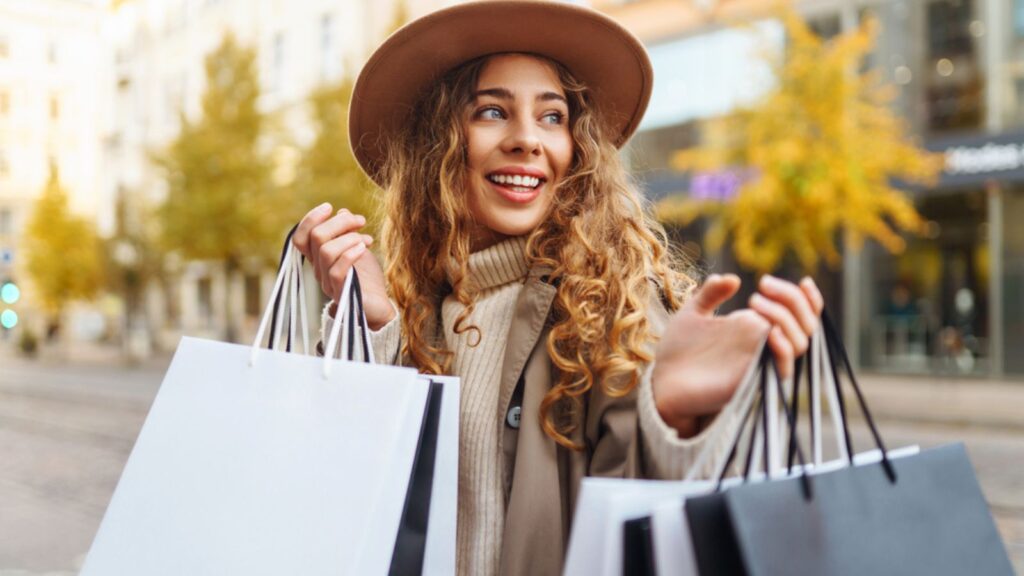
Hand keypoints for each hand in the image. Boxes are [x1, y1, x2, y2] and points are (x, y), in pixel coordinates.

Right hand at [292, 203, 395, 330]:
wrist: (379, 305)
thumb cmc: (366, 277)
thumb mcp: (356, 248)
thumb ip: (346, 232)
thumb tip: (342, 212)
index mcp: (318, 259)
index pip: (301, 237)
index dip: (310, 219)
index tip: (329, 207)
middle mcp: (318, 270)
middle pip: (317, 238)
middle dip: (340, 223)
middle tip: (360, 220)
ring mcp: (328, 283)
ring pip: (326, 252)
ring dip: (349, 238)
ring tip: (366, 239)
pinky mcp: (342, 293)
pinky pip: (337, 271)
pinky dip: (351, 254)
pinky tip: (365, 248)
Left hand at [651, 274, 823, 437]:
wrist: (661, 380)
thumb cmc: (678, 350)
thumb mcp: (694, 313)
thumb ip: (711, 293)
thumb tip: (732, 279)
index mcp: (756, 328)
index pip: (801, 315)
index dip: (810, 299)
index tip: (803, 279)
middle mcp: (764, 346)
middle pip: (806, 324)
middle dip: (792, 299)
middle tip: (762, 285)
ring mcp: (761, 363)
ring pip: (801, 343)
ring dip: (785, 318)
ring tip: (753, 302)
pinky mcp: (753, 381)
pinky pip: (784, 368)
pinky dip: (784, 348)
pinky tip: (769, 332)